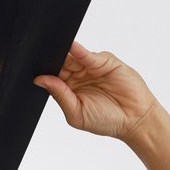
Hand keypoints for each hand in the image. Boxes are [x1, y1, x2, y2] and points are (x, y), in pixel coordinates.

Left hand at [35, 43, 158, 142]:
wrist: (135, 119)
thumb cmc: (106, 120)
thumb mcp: (76, 113)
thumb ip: (59, 95)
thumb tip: (40, 80)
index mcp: (67, 89)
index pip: (51, 75)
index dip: (43, 70)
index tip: (33, 66)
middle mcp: (78, 75)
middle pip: (60, 62)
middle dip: (51, 58)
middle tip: (40, 55)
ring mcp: (91, 67)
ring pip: (72, 56)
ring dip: (63, 53)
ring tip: (53, 50)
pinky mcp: (105, 61)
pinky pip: (89, 55)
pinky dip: (79, 50)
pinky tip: (72, 48)